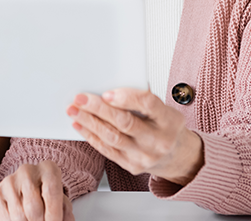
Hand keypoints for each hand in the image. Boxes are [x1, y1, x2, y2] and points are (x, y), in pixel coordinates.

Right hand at [0, 162, 74, 220]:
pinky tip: (20, 216)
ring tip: (32, 219)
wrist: (28, 188)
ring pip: (19, 215)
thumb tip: (67, 220)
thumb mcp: (61, 200)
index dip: (54, 214)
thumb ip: (65, 210)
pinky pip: (5, 217)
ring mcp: (9, 180)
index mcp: (47, 169)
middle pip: (33, 208)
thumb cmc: (46, 194)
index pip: (51, 192)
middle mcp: (27, 171)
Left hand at [67, 88, 203, 185]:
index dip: (127, 97)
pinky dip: (91, 136)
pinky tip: (80, 125)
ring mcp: (145, 156)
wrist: (176, 156)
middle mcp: (158, 140)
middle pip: (124, 122)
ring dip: (89, 122)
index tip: (107, 92)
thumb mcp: (164, 108)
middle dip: (99, 109)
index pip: (148, 105)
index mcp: (169, 120)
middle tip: (81, 98)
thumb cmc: (165, 125)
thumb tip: (110, 83)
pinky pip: (107, 150)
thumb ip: (141, 98)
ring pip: (112, 137)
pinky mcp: (132, 166)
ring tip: (74, 110)